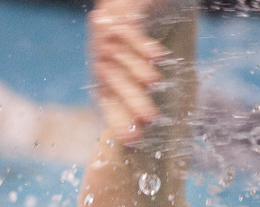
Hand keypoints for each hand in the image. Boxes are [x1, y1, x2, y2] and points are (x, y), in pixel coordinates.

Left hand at [88, 0, 169, 144]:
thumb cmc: (137, 38)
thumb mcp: (137, 69)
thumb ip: (139, 94)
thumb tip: (144, 132)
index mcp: (104, 73)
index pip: (108, 100)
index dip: (119, 120)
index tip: (134, 140)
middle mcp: (101, 55)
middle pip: (113, 80)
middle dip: (131, 99)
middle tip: (150, 118)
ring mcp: (107, 32)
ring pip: (119, 53)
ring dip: (136, 69)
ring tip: (156, 83)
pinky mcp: (120, 10)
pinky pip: (128, 27)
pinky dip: (141, 43)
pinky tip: (158, 56)